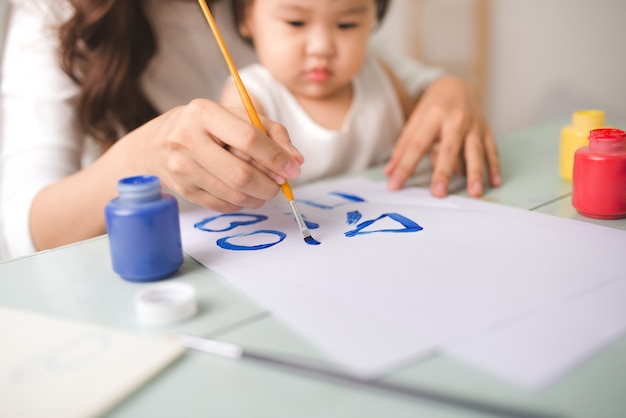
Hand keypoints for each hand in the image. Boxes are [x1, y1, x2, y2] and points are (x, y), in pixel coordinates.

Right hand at [131, 99, 303, 211]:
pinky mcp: (184, 190)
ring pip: (234, 194)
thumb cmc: (208, 126)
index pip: (248, 138)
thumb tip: (296, 161)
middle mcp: (187, 139)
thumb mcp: (238, 116)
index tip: (293, 168)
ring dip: (259, 197)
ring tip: (266, 189)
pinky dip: (242, 203)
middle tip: (281, 184)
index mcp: (203, 113)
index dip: (275, 157)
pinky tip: (245, 193)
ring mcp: (182, 168)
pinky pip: (223, 205)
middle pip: (241, 174)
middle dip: (270, 184)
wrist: (159, 143)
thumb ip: (272, 133)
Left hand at [384, 76, 500, 196]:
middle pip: (448, 149)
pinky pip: (491, 150)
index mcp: (433, 116)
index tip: (395, 185)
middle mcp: (455, 120)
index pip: (416, 146)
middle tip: (438, 193)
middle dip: (443, 172)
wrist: (457, 85)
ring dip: (476, 173)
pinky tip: (494, 182)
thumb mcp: (415, 122)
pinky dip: (494, 167)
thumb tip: (389, 172)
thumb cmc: (433, 107)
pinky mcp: (486, 130)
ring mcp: (473, 125)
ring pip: (475, 151)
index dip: (405, 167)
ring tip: (475, 192)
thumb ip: (403, 148)